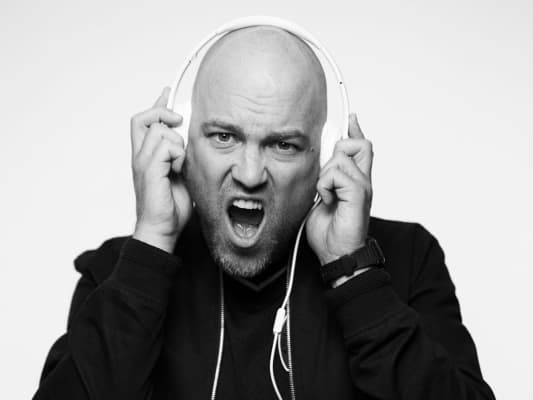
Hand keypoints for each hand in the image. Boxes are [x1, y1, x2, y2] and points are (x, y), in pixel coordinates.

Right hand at [131, 87, 191, 252]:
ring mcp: (142, 162)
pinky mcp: (150, 169)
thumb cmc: (170, 207)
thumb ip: (179, 156)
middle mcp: (139, 156)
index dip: (156, 105)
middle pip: (144, 118)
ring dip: (177, 142)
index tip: (166, 92)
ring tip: (179, 163)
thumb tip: (188, 141)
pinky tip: (178, 170)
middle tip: (179, 123)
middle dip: (163, 114)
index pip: (144, 122)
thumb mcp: (180, 175)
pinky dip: (178, 155)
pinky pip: (167, 146)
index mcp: (145, 156)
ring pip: (160, 130)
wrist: (162, 229)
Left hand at [306, 113, 372, 264]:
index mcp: (356, 181)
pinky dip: (325, 185)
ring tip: (325, 195)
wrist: (337, 254)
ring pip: (341, 157)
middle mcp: (363, 181)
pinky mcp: (359, 193)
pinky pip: (337, 174)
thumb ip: (325, 178)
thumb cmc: (330, 231)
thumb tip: (319, 163)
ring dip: (325, 175)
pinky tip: (327, 200)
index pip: (361, 147)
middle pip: (359, 143)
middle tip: (328, 174)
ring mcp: (363, 186)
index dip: (356, 130)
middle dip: (338, 149)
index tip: (351, 116)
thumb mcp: (322, 197)